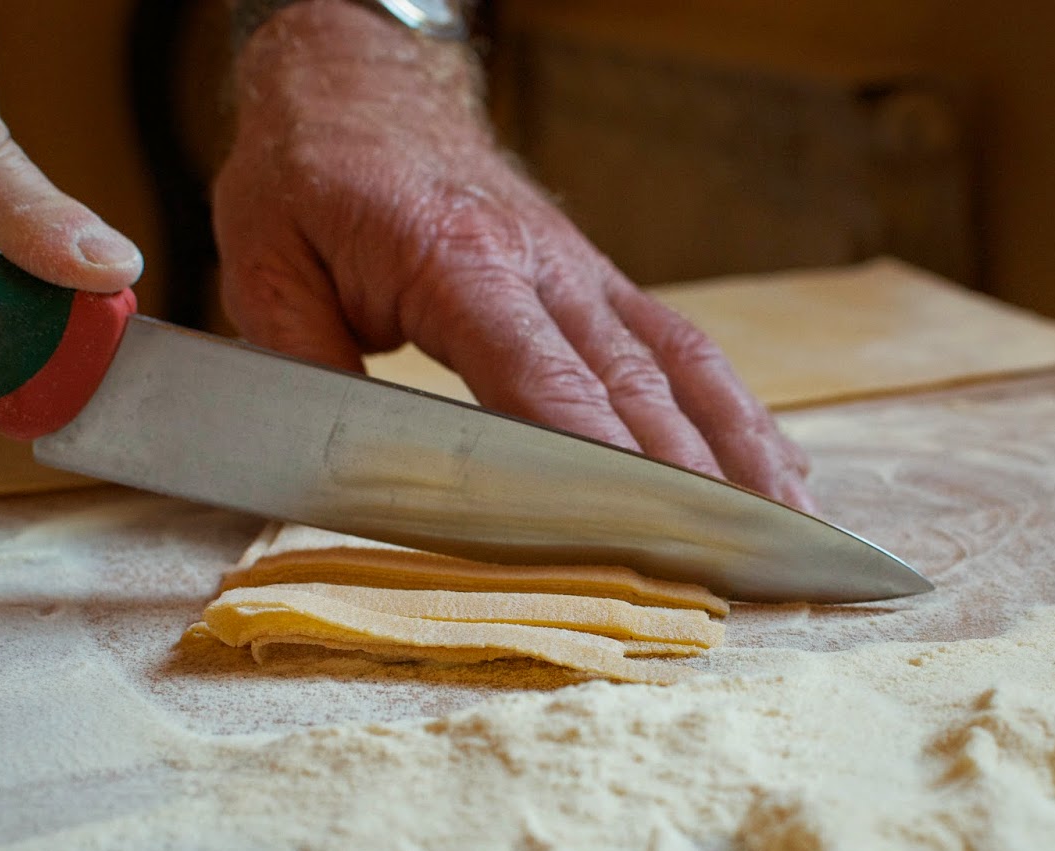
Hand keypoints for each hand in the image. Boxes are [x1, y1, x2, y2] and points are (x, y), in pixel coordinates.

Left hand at [213, 1, 814, 510]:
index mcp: (460, 263)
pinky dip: (735, 409)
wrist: (359, 79)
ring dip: (741, 453)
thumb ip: (305, 367)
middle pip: (637, 389)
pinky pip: (683, 346)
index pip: (544, 382)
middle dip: (691, 487)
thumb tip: (331, 468)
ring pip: (683, 368)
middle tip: (738, 567)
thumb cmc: (313, 171)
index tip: (642, 537)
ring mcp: (584, 273)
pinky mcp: (599, 280)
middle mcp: (545, 269)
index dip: (597, 466)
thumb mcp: (268, 263)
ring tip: (786, 531)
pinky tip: (774, 464)